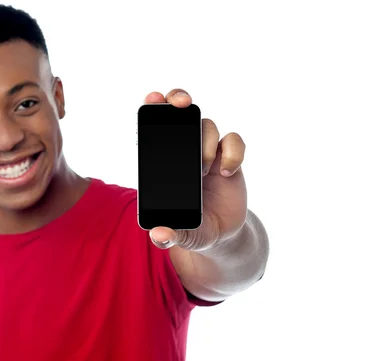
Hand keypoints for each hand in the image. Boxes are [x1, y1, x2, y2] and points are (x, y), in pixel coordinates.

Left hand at [146, 89, 247, 251]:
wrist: (223, 234)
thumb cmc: (194, 229)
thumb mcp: (181, 235)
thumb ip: (169, 236)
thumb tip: (159, 236)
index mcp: (164, 163)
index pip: (153, 128)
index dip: (152, 108)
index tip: (152, 99)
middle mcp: (185, 151)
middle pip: (180, 112)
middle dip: (178, 98)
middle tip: (180, 103)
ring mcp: (208, 153)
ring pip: (206, 125)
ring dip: (206, 142)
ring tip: (203, 170)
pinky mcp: (230, 159)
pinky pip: (234, 140)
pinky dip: (231, 153)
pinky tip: (225, 173)